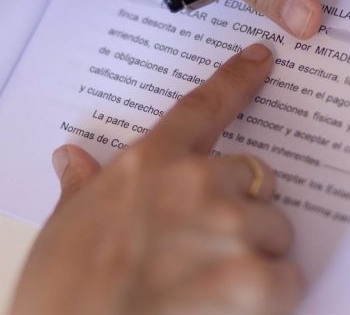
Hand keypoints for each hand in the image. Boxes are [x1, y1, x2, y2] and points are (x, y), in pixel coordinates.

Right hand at [10, 44, 301, 314]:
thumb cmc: (61, 293)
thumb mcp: (64, 228)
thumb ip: (83, 187)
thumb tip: (71, 158)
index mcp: (151, 163)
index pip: (205, 106)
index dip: (238, 79)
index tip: (263, 60)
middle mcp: (197, 182)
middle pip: (254, 176)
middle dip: (242, 205)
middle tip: (211, 242)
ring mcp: (229, 226)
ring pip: (275, 226)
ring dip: (257, 250)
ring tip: (215, 284)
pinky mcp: (253, 278)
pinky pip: (288, 276)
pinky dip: (274, 294)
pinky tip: (237, 308)